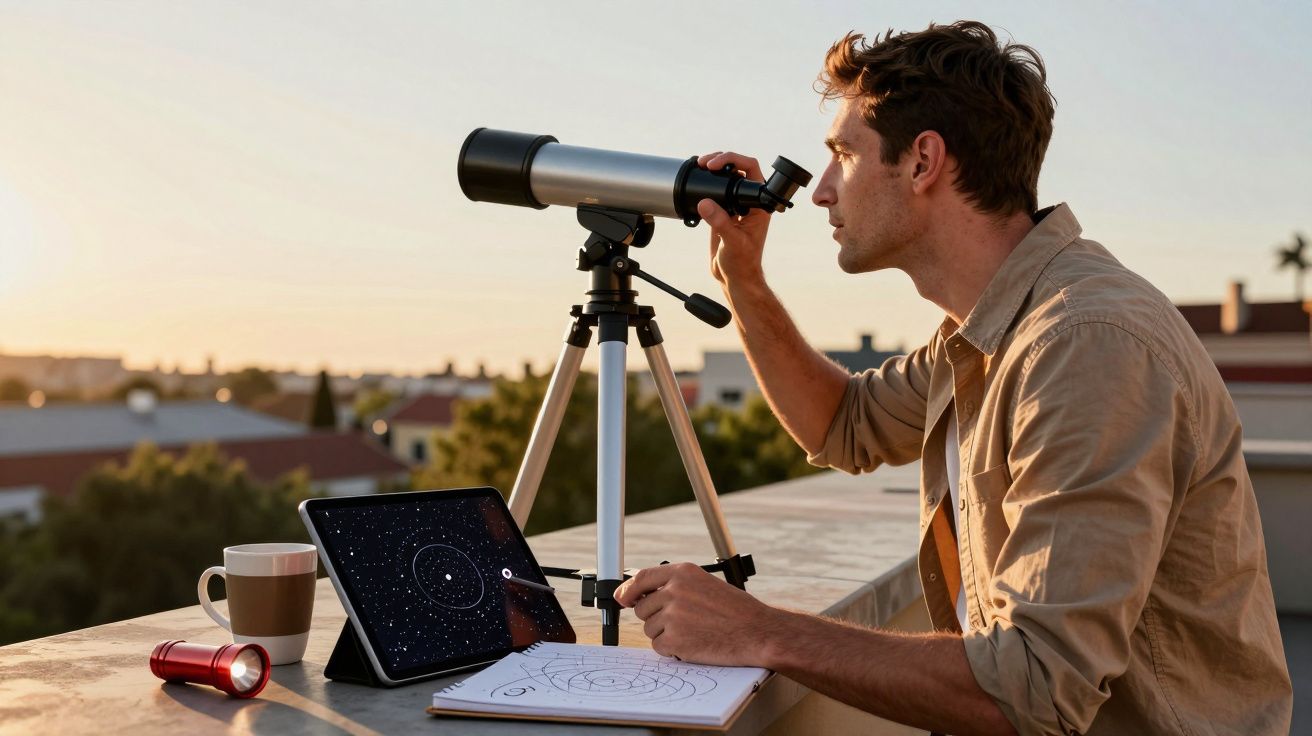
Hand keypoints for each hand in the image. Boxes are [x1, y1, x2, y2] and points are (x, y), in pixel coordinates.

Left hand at [613, 561, 780, 667]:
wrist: (757, 631)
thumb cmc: (735, 610)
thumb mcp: (704, 584)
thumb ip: (674, 586)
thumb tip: (638, 596)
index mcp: (682, 572)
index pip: (642, 578)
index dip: (629, 589)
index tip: (622, 598)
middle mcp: (674, 591)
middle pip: (642, 608)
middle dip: (656, 618)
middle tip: (683, 623)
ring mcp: (672, 615)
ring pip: (649, 629)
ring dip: (666, 634)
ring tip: (694, 631)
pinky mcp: (673, 639)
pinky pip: (658, 647)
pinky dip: (671, 650)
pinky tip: (693, 643)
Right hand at [696, 152, 771, 287]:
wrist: (734, 278)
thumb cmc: (742, 263)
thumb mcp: (732, 242)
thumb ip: (720, 222)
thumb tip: (705, 203)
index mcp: (758, 204)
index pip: (751, 169)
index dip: (733, 161)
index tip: (715, 166)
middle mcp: (748, 202)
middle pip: (737, 168)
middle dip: (721, 160)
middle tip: (705, 163)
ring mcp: (735, 206)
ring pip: (725, 178)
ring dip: (712, 170)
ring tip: (699, 167)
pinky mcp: (722, 213)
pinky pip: (714, 192)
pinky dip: (705, 185)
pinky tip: (696, 186)